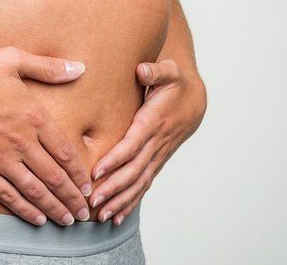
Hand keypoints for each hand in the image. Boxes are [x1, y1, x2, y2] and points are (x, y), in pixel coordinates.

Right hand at [0, 46, 91, 225]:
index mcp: (34, 117)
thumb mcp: (13, 59)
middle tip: (85, 212)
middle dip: (73, 197)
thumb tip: (80, 67)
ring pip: (36, 191)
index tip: (89, 185)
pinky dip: (25, 210)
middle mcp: (22, 143)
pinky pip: (8, 196)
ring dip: (55, 208)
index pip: (65, 152)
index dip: (79, 172)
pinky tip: (38, 220)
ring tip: (68, 221)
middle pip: (55, 177)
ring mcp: (2, 160)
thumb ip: (48, 67)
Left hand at [88, 59, 206, 224]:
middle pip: (134, 170)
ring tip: (102, 215)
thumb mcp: (169, 72)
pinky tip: (117, 216)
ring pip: (139, 183)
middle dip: (114, 187)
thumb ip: (155, 71)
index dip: (116, 159)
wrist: (194, 102)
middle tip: (93, 201)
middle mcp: (156, 143)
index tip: (97, 171)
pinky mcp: (156, 162)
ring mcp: (157, 156)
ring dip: (121, 200)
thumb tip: (141, 69)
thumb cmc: (175, 85)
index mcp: (153, 122)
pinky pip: (144, 185)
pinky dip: (131, 202)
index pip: (133, 144)